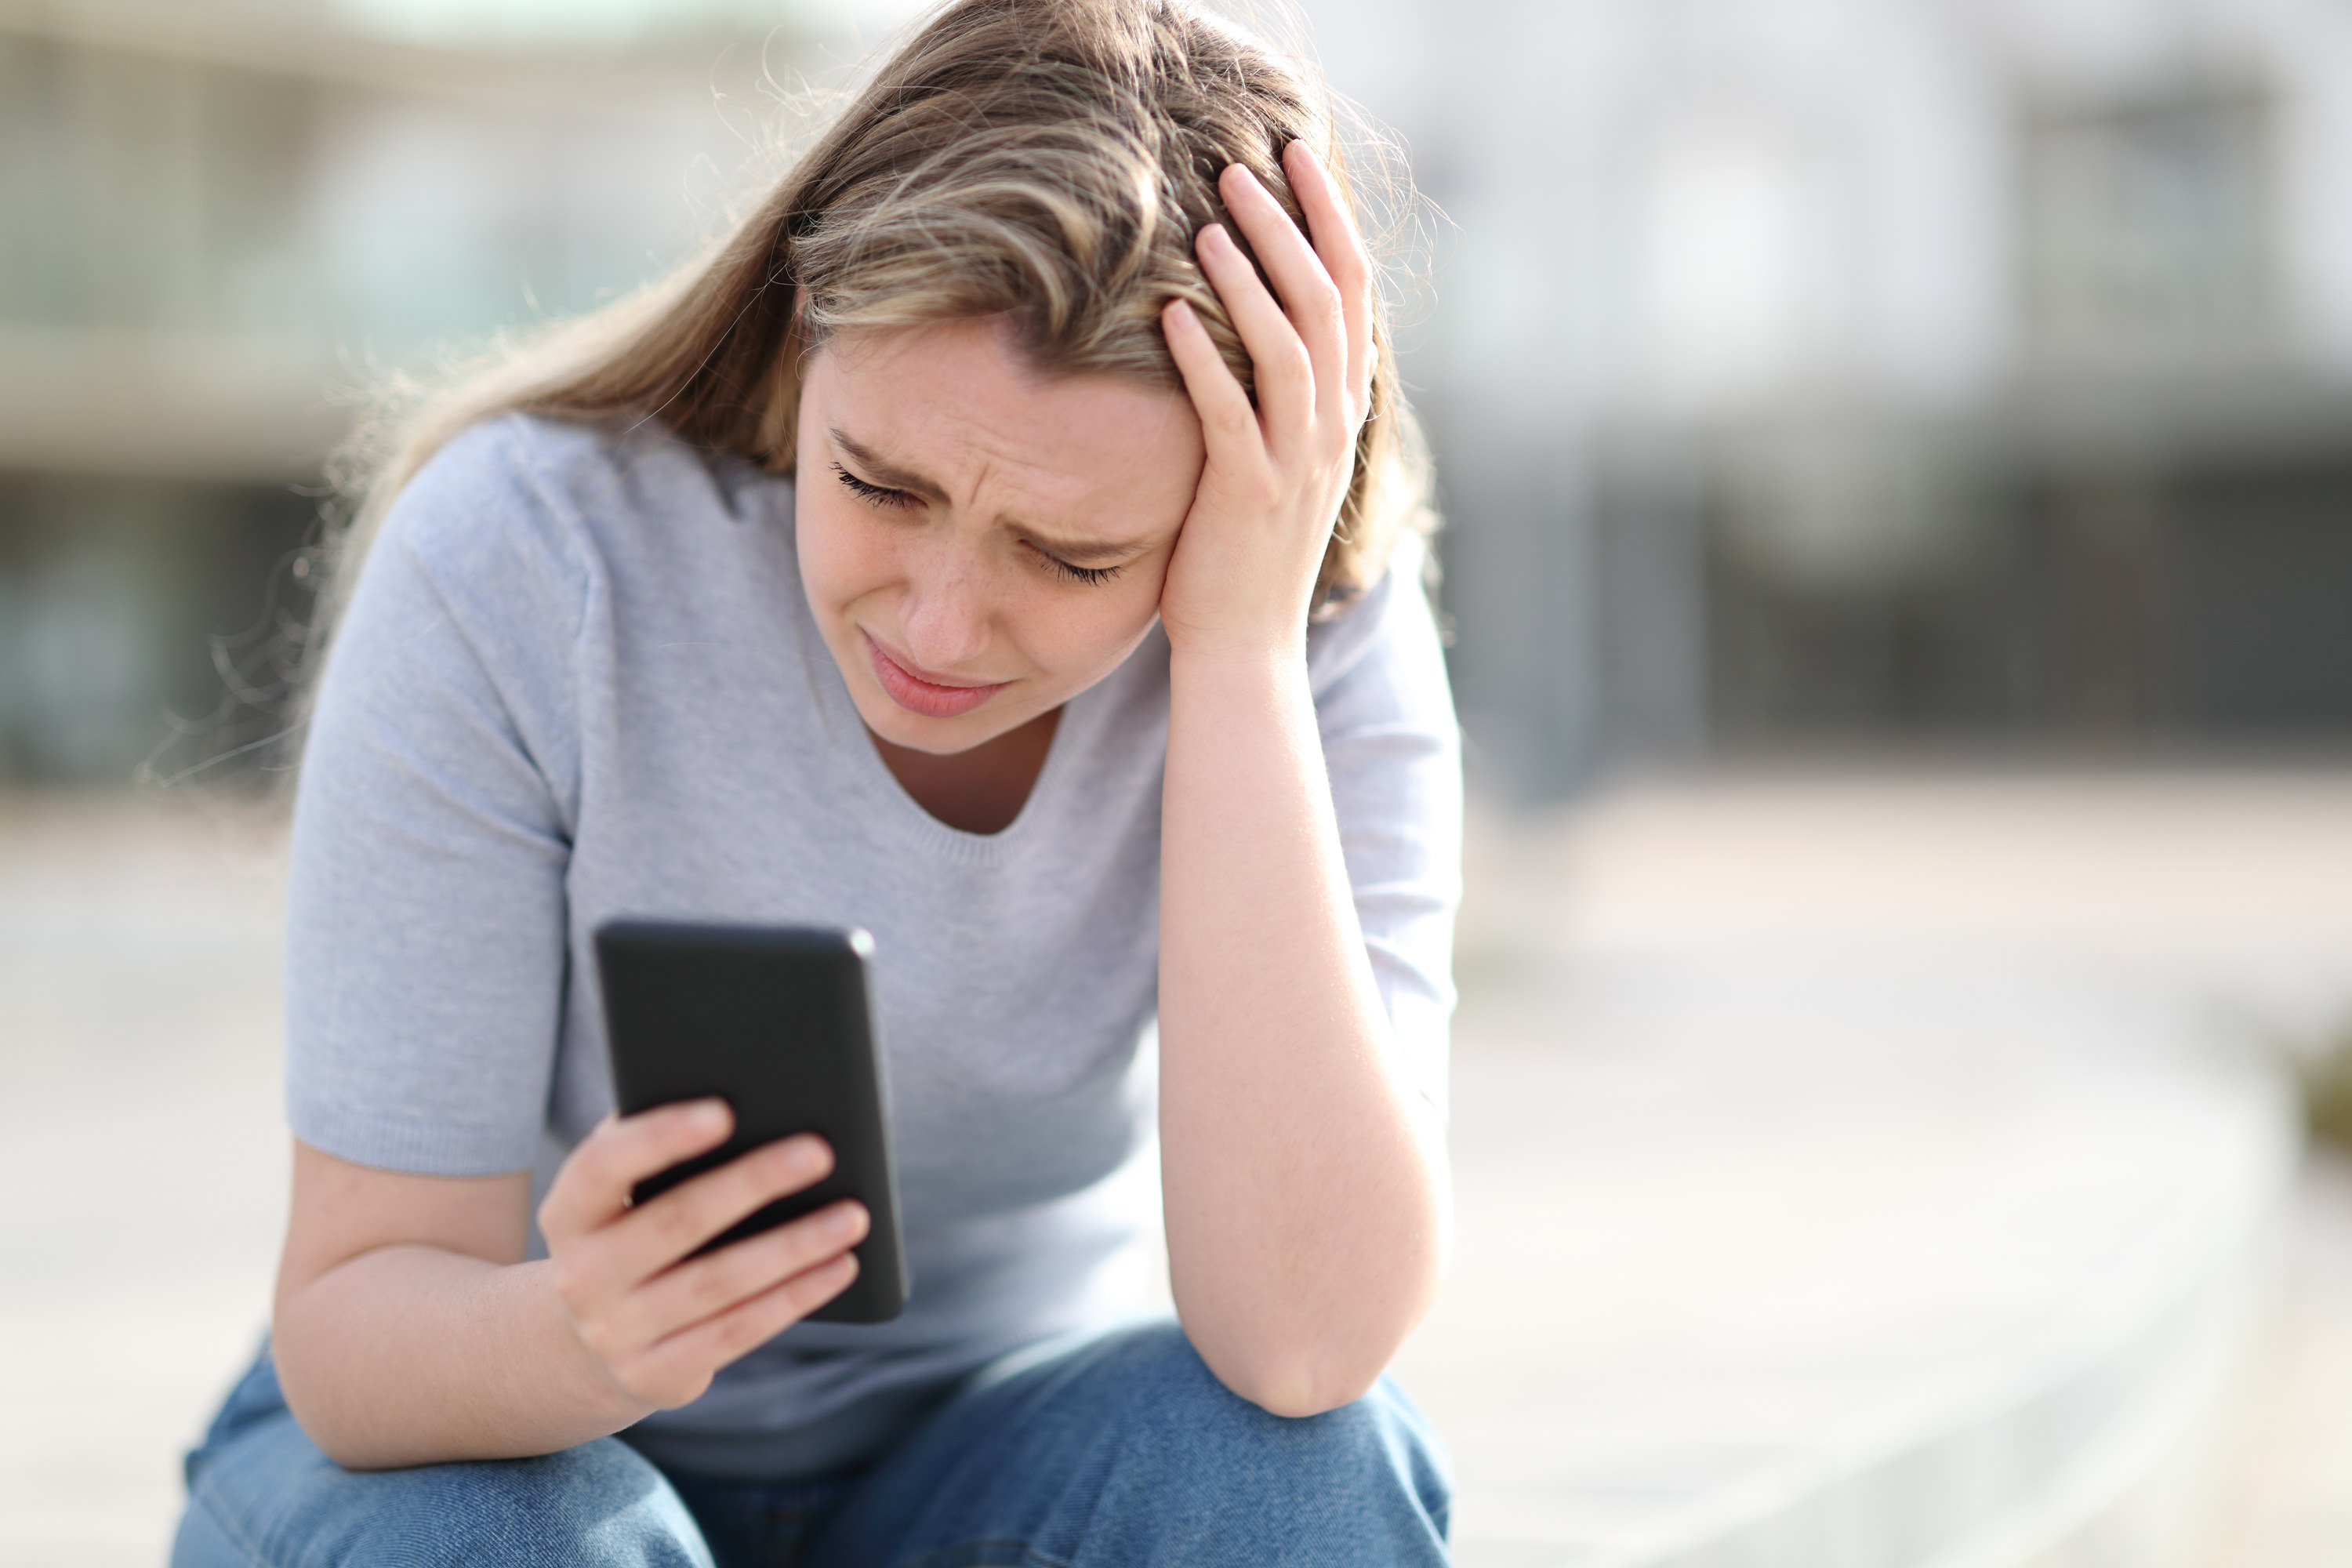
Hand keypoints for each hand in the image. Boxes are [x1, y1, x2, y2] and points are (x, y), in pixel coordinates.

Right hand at [536, 1101, 865, 1411]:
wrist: (586, 1344)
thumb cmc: (628, 1234)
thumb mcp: (616, 1197)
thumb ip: (653, 1149)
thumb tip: (736, 1094)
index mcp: (568, 1213)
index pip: (603, 1167)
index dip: (660, 1138)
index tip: (725, 1111)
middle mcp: (583, 1275)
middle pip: (677, 1221)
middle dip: (752, 1183)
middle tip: (819, 1151)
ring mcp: (617, 1332)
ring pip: (718, 1283)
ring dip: (793, 1247)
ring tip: (851, 1215)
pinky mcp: (656, 1374)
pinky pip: (737, 1331)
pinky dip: (794, 1298)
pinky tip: (840, 1266)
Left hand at [1159, 141, 1375, 661]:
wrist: (1246, 648)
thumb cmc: (1242, 552)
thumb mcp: (1275, 458)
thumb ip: (1272, 392)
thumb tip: (1242, 312)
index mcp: (1343, 411)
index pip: (1352, 292)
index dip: (1329, 219)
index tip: (1296, 157)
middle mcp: (1332, 429)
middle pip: (1326, 302)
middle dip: (1288, 226)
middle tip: (1243, 166)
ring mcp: (1297, 462)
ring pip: (1289, 347)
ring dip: (1249, 278)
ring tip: (1209, 222)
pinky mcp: (1248, 495)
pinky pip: (1232, 412)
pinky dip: (1204, 357)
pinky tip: (1169, 313)